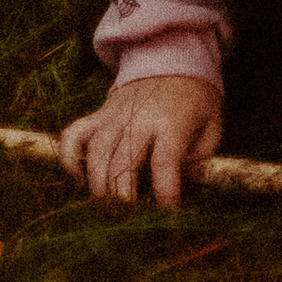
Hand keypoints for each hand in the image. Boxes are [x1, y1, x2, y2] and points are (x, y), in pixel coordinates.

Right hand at [58, 73, 223, 207]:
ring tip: (107, 210)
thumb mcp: (211, 124)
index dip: (164, 194)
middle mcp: (139, 118)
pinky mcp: (97, 115)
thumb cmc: (193, 101)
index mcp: (172, 122)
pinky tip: (80, 182)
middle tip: (129, 223)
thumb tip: (186, 188)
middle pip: (123, 163)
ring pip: (97, 155)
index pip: (165, 162)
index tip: (168, 218)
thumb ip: (201, 159)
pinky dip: (70, 160)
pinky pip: (73, 136)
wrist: (171, 58)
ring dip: (99, 188)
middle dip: (124, 200)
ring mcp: (114, 116)